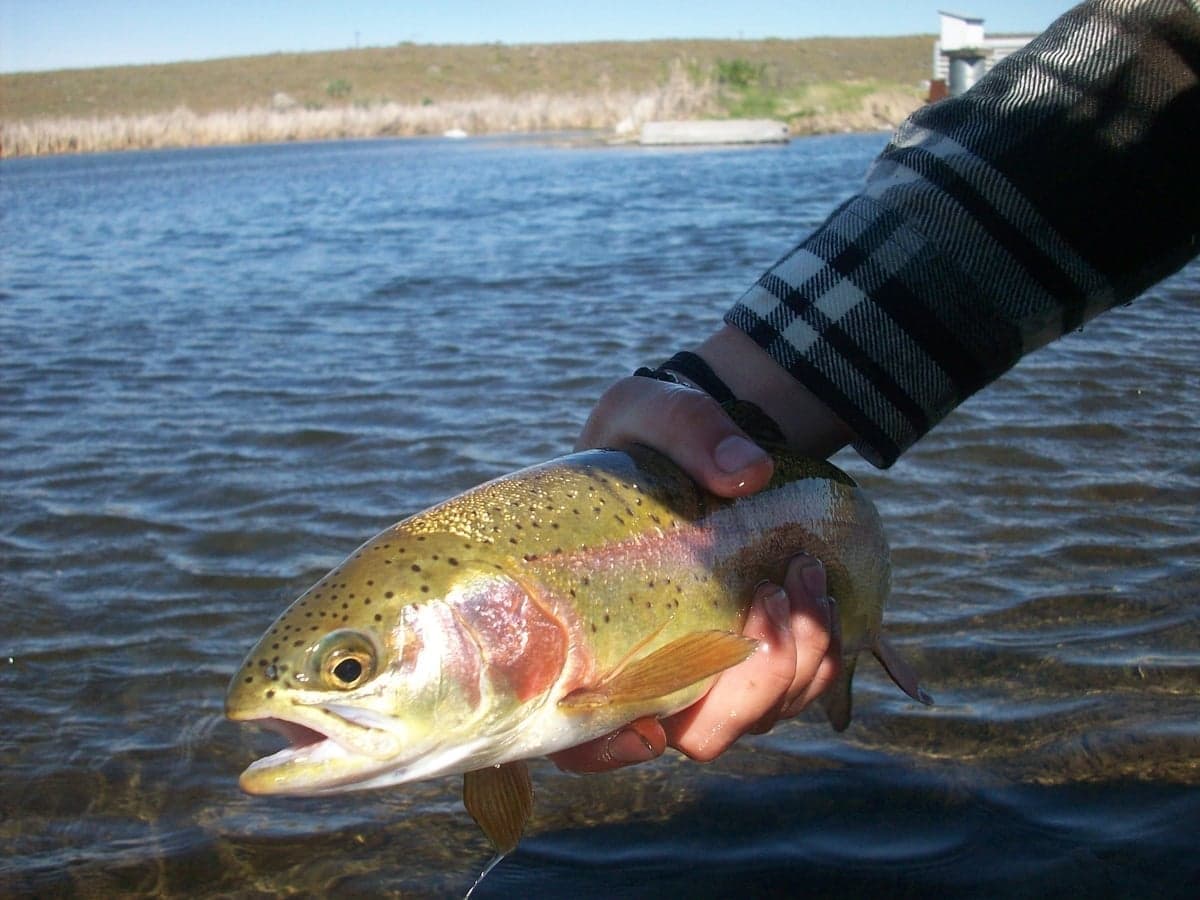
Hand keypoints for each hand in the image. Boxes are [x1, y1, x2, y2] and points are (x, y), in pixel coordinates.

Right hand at [549, 375, 842, 772]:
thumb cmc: (644, 435)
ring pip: (758, 717)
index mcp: (588, 631)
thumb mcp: (645, 409)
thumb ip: (685, 428)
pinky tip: (816, 582)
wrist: (698, 438)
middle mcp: (648, 667)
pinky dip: (822, 648)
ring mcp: (709, 670)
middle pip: (697, 736)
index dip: (603, 751)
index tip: (647, 727)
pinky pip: (800, 687)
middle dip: (752, 687)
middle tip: (770, 594)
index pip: (577, 733)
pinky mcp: (758, 655)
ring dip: (799, 662)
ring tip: (804, 572)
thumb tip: (747, 474)